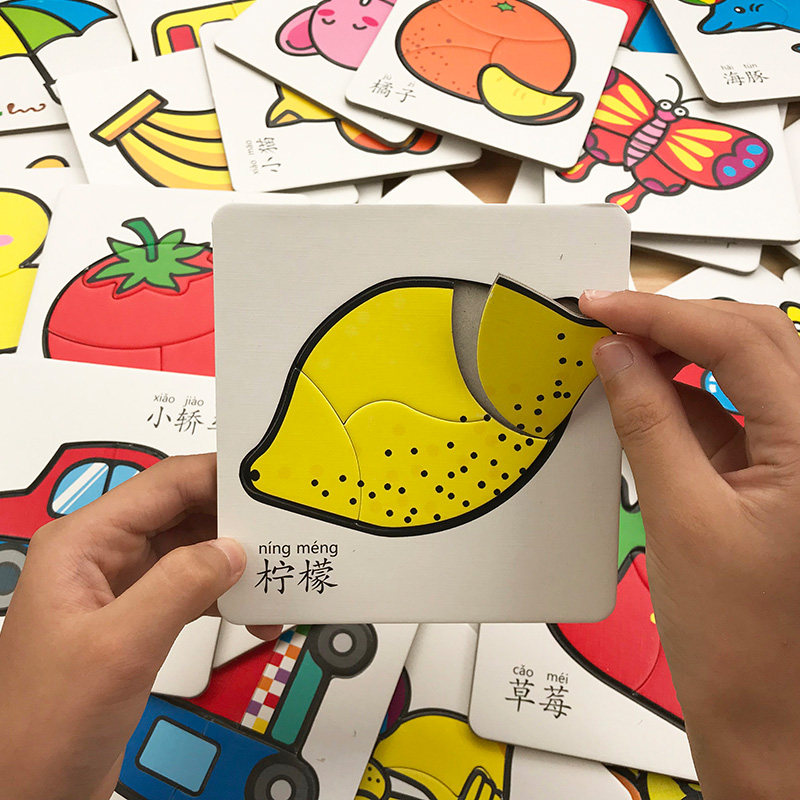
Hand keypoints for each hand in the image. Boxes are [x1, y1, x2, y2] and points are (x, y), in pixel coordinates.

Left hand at [0, 453, 280, 799]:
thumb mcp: (119, 647)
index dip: (220, 476)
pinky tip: (256, 615)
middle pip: (183, 513)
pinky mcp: (138, 619)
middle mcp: (101, 555)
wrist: (28, 792)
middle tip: (285, 532)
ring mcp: (121, 588)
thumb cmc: (46, 725)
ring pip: (193, 551)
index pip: (164, 484)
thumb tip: (232, 550)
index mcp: (82, 543)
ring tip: (278, 576)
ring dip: (237, 564)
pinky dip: (228, 597)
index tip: (269, 481)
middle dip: (236, 523)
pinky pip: (193, 588)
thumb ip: (179, 586)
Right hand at [580, 290, 799, 799]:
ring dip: (683, 356)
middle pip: (757, 340)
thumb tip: (616, 359)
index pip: (741, 343)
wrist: (769, 717)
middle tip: (610, 320)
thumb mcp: (679, 517)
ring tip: (622, 351)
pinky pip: (737, 412)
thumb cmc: (745, 647)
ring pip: (750, 371)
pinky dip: (688, 395)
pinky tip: (646, 392)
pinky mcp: (785, 476)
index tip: (606, 306)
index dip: (663, 315)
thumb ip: (647, 423)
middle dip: (677, 324)